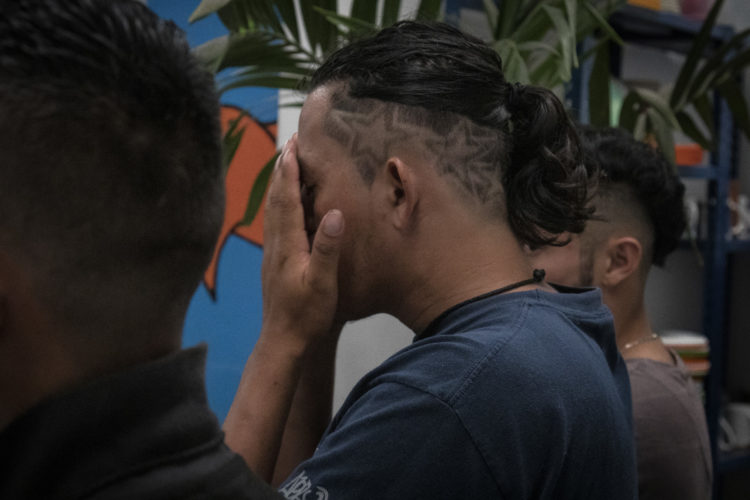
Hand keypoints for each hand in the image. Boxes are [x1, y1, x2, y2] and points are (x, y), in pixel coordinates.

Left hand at [260, 136, 343, 353]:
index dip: (291, 172)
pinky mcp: (274, 261)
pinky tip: (283, 205)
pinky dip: (279, 203)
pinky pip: (274, 222)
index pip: (288, 200)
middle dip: (283, 169)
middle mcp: (276, 244)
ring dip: (278, 183)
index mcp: (288, 245)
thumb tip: (335, 213)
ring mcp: (272, 253)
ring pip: (272, 209)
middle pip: (276, 198)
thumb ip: (327, 249)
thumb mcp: (322, 284)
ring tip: (285, 164)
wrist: (283, 341)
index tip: (294, 145)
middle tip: (290, 143)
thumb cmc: (306, 315)